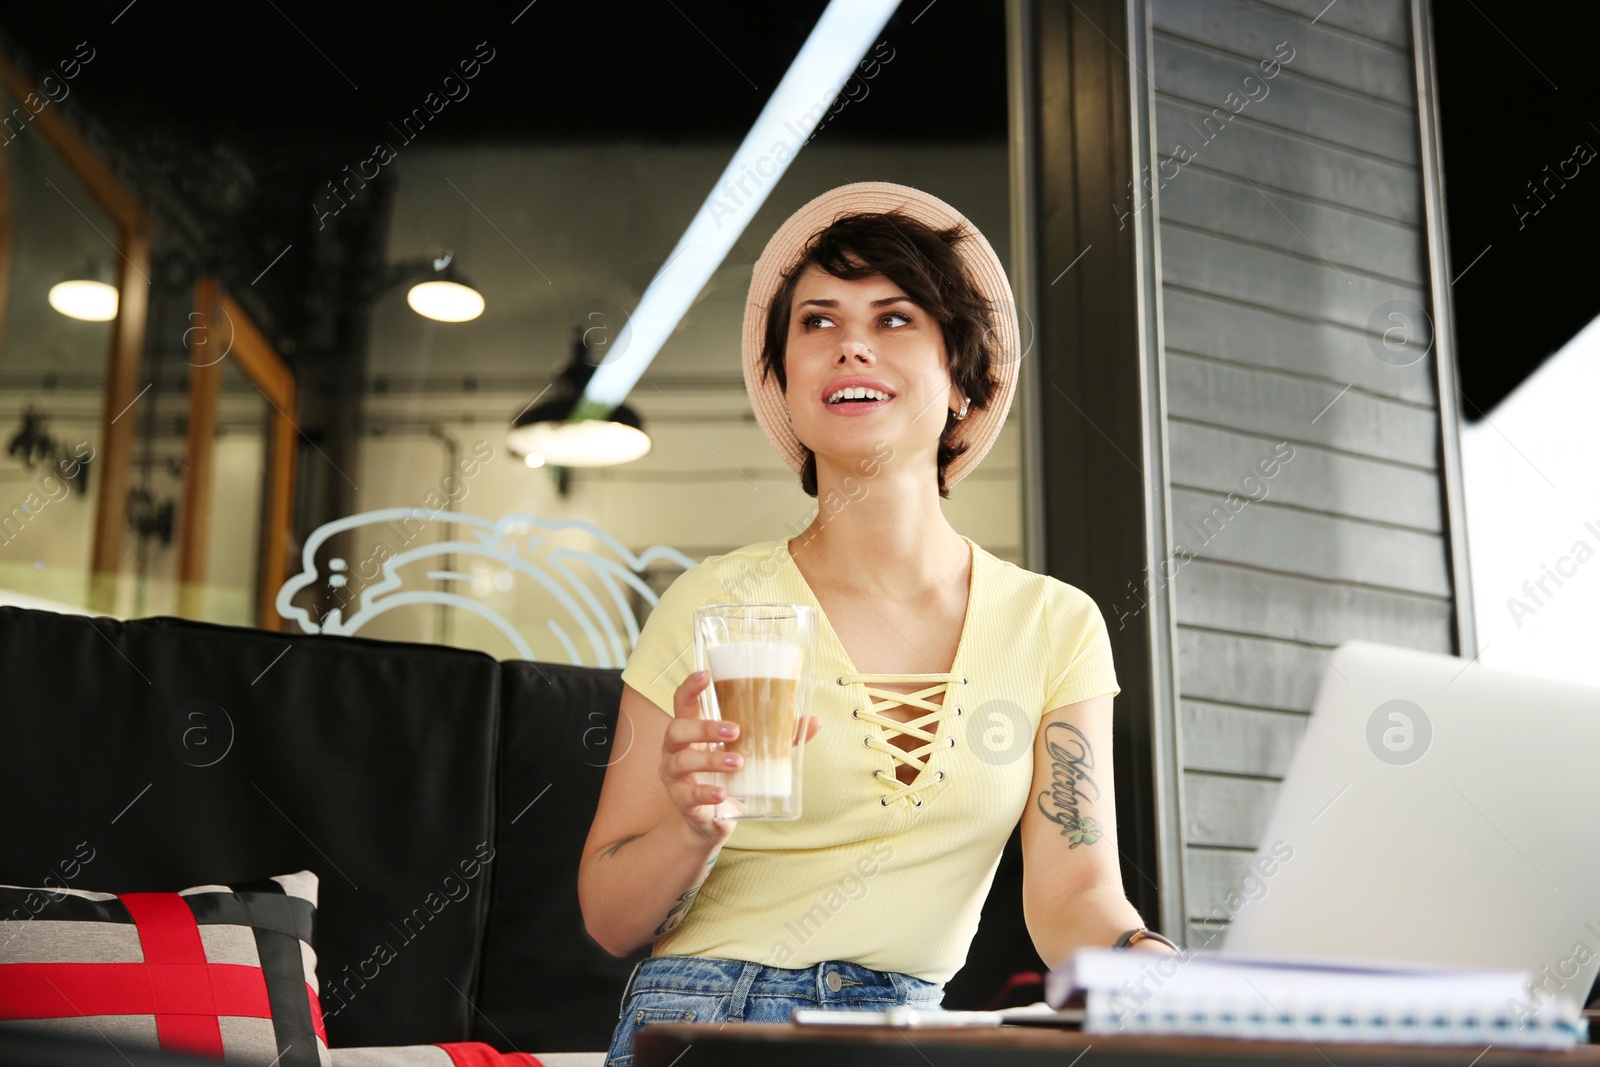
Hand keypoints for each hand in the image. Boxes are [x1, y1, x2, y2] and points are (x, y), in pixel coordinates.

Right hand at [659, 671, 820, 843]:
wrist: (713, 820)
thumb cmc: (729, 776)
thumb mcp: (752, 753)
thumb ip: (780, 737)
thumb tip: (814, 721)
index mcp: (692, 731)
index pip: (683, 702)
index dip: (690, 687)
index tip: (705, 675)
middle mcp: (676, 749)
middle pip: (677, 729)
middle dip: (705, 727)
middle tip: (735, 730)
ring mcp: (675, 776)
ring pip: (682, 760)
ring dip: (711, 759)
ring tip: (738, 762)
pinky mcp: (681, 800)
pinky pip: (688, 794)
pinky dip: (706, 792)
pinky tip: (721, 793)